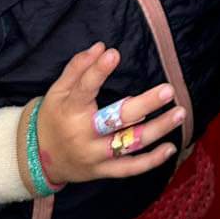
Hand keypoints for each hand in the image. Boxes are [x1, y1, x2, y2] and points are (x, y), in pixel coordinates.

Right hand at [32, 45, 183, 187]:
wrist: (39, 160)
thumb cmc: (54, 117)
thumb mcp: (57, 91)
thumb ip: (77, 68)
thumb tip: (101, 47)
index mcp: (69, 110)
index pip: (84, 89)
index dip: (97, 72)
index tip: (114, 54)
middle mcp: (83, 134)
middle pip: (116, 119)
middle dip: (144, 104)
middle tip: (168, 90)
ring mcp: (95, 155)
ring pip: (129, 144)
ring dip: (157, 129)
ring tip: (180, 113)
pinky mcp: (103, 171)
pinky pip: (129, 168)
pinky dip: (151, 161)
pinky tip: (170, 147)